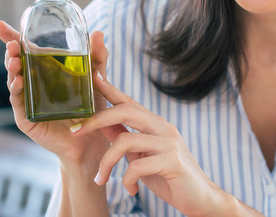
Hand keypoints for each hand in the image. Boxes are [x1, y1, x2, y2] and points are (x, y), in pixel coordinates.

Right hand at [0, 21, 122, 165]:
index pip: (24, 51)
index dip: (11, 38)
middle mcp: (32, 83)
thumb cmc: (91, 108)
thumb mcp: (96, 79)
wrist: (91, 140)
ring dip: (11, 68)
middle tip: (11, 43)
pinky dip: (16, 90)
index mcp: (44, 71)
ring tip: (14, 59)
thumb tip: (99, 32)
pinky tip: (18, 81)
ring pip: (13, 81)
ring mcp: (27, 100)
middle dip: (9, 51)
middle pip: (15, 63)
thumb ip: (97, 57)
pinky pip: (18, 102)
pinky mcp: (26, 118)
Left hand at [70, 76, 235, 216]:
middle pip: (125, 111)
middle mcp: (163, 128)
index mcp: (155, 124)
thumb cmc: (169, 177)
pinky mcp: (172, 161)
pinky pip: (136, 166)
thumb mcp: (141, 157)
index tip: (92, 76)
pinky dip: (126, 180)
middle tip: (75, 132)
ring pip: (125, 141)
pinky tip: (131, 190)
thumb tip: (101, 125)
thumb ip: (125, 140)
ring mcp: (169, 143)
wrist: (200, 198)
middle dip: (95, 120)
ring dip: (106, 162)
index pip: (128, 101)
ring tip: (101, 179)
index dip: (109, 88)